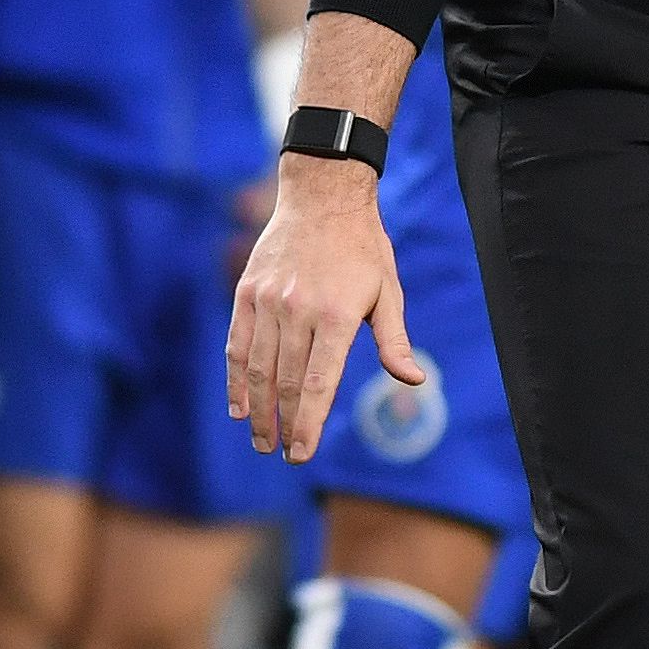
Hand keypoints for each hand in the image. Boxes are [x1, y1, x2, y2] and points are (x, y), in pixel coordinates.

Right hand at [227, 148, 420, 461]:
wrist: (322, 194)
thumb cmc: (362, 247)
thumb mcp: (388, 290)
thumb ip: (394, 340)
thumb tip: (413, 380)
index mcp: (336, 315)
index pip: (317, 383)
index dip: (308, 423)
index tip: (301, 454)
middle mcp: (298, 310)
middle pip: (285, 382)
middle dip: (283, 424)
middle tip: (282, 453)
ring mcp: (269, 301)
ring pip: (258, 368)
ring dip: (256, 409)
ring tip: (260, 438)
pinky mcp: (248, 292)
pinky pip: (237, 344)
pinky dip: (235, 378)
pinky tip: (236, 405)